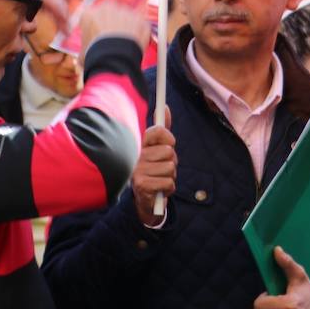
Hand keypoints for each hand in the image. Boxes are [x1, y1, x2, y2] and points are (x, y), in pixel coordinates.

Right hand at [79, 3, 150, 52]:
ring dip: (126, 27)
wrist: (114, 59)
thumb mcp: (83, 54)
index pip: (92, 17)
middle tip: (114, 40)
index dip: (96, 28)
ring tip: (125, 44)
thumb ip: (85, 49)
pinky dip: (139, 33)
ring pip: (126, 18)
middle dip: (112, 24)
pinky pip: (139, 24)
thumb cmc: (95, 57)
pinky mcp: (139, 18)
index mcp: (89, 13)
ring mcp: (124, 11)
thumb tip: (84, 57)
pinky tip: (135, 44)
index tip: (99, 39)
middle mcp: (106, 8)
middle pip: (110, 14)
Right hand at [133, 108, 174, 224]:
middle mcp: (137, 155)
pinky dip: (169, 188)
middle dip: (172, 162)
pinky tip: (160, 189)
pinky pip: (168, 182)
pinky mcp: (142, 185)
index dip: (168, 138)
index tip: (168, 145)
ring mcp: (137, 170)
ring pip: (170, 167)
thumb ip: (163, 130)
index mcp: (142, 145)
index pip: (158, 130)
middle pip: (169, 151)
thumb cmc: (155, 171)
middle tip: (163, 168)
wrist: (146, 200)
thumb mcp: (160, 150)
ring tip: (161, 179)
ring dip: (171, 176)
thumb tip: (164, 107)